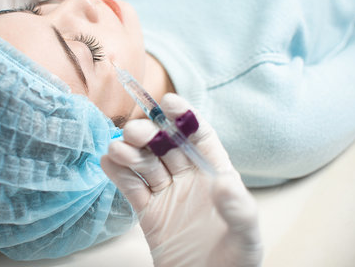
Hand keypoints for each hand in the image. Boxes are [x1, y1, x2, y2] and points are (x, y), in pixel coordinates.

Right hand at [101, 93, 262, 266]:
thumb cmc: (235, 263)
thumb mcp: (246, 238)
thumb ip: (239, 211)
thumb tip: (226, 184)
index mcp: (216, 175)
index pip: (200, 138)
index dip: (185, 119)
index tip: (169, 103)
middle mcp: (189, 178)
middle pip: (167, 146)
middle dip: (150, 134)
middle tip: (136, 131)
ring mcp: (167, 194)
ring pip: (146, 164)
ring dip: (130, 153)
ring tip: (117, 150)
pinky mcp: (148, 212)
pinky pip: (131, 188)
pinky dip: (117, 174)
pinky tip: (107, 162)